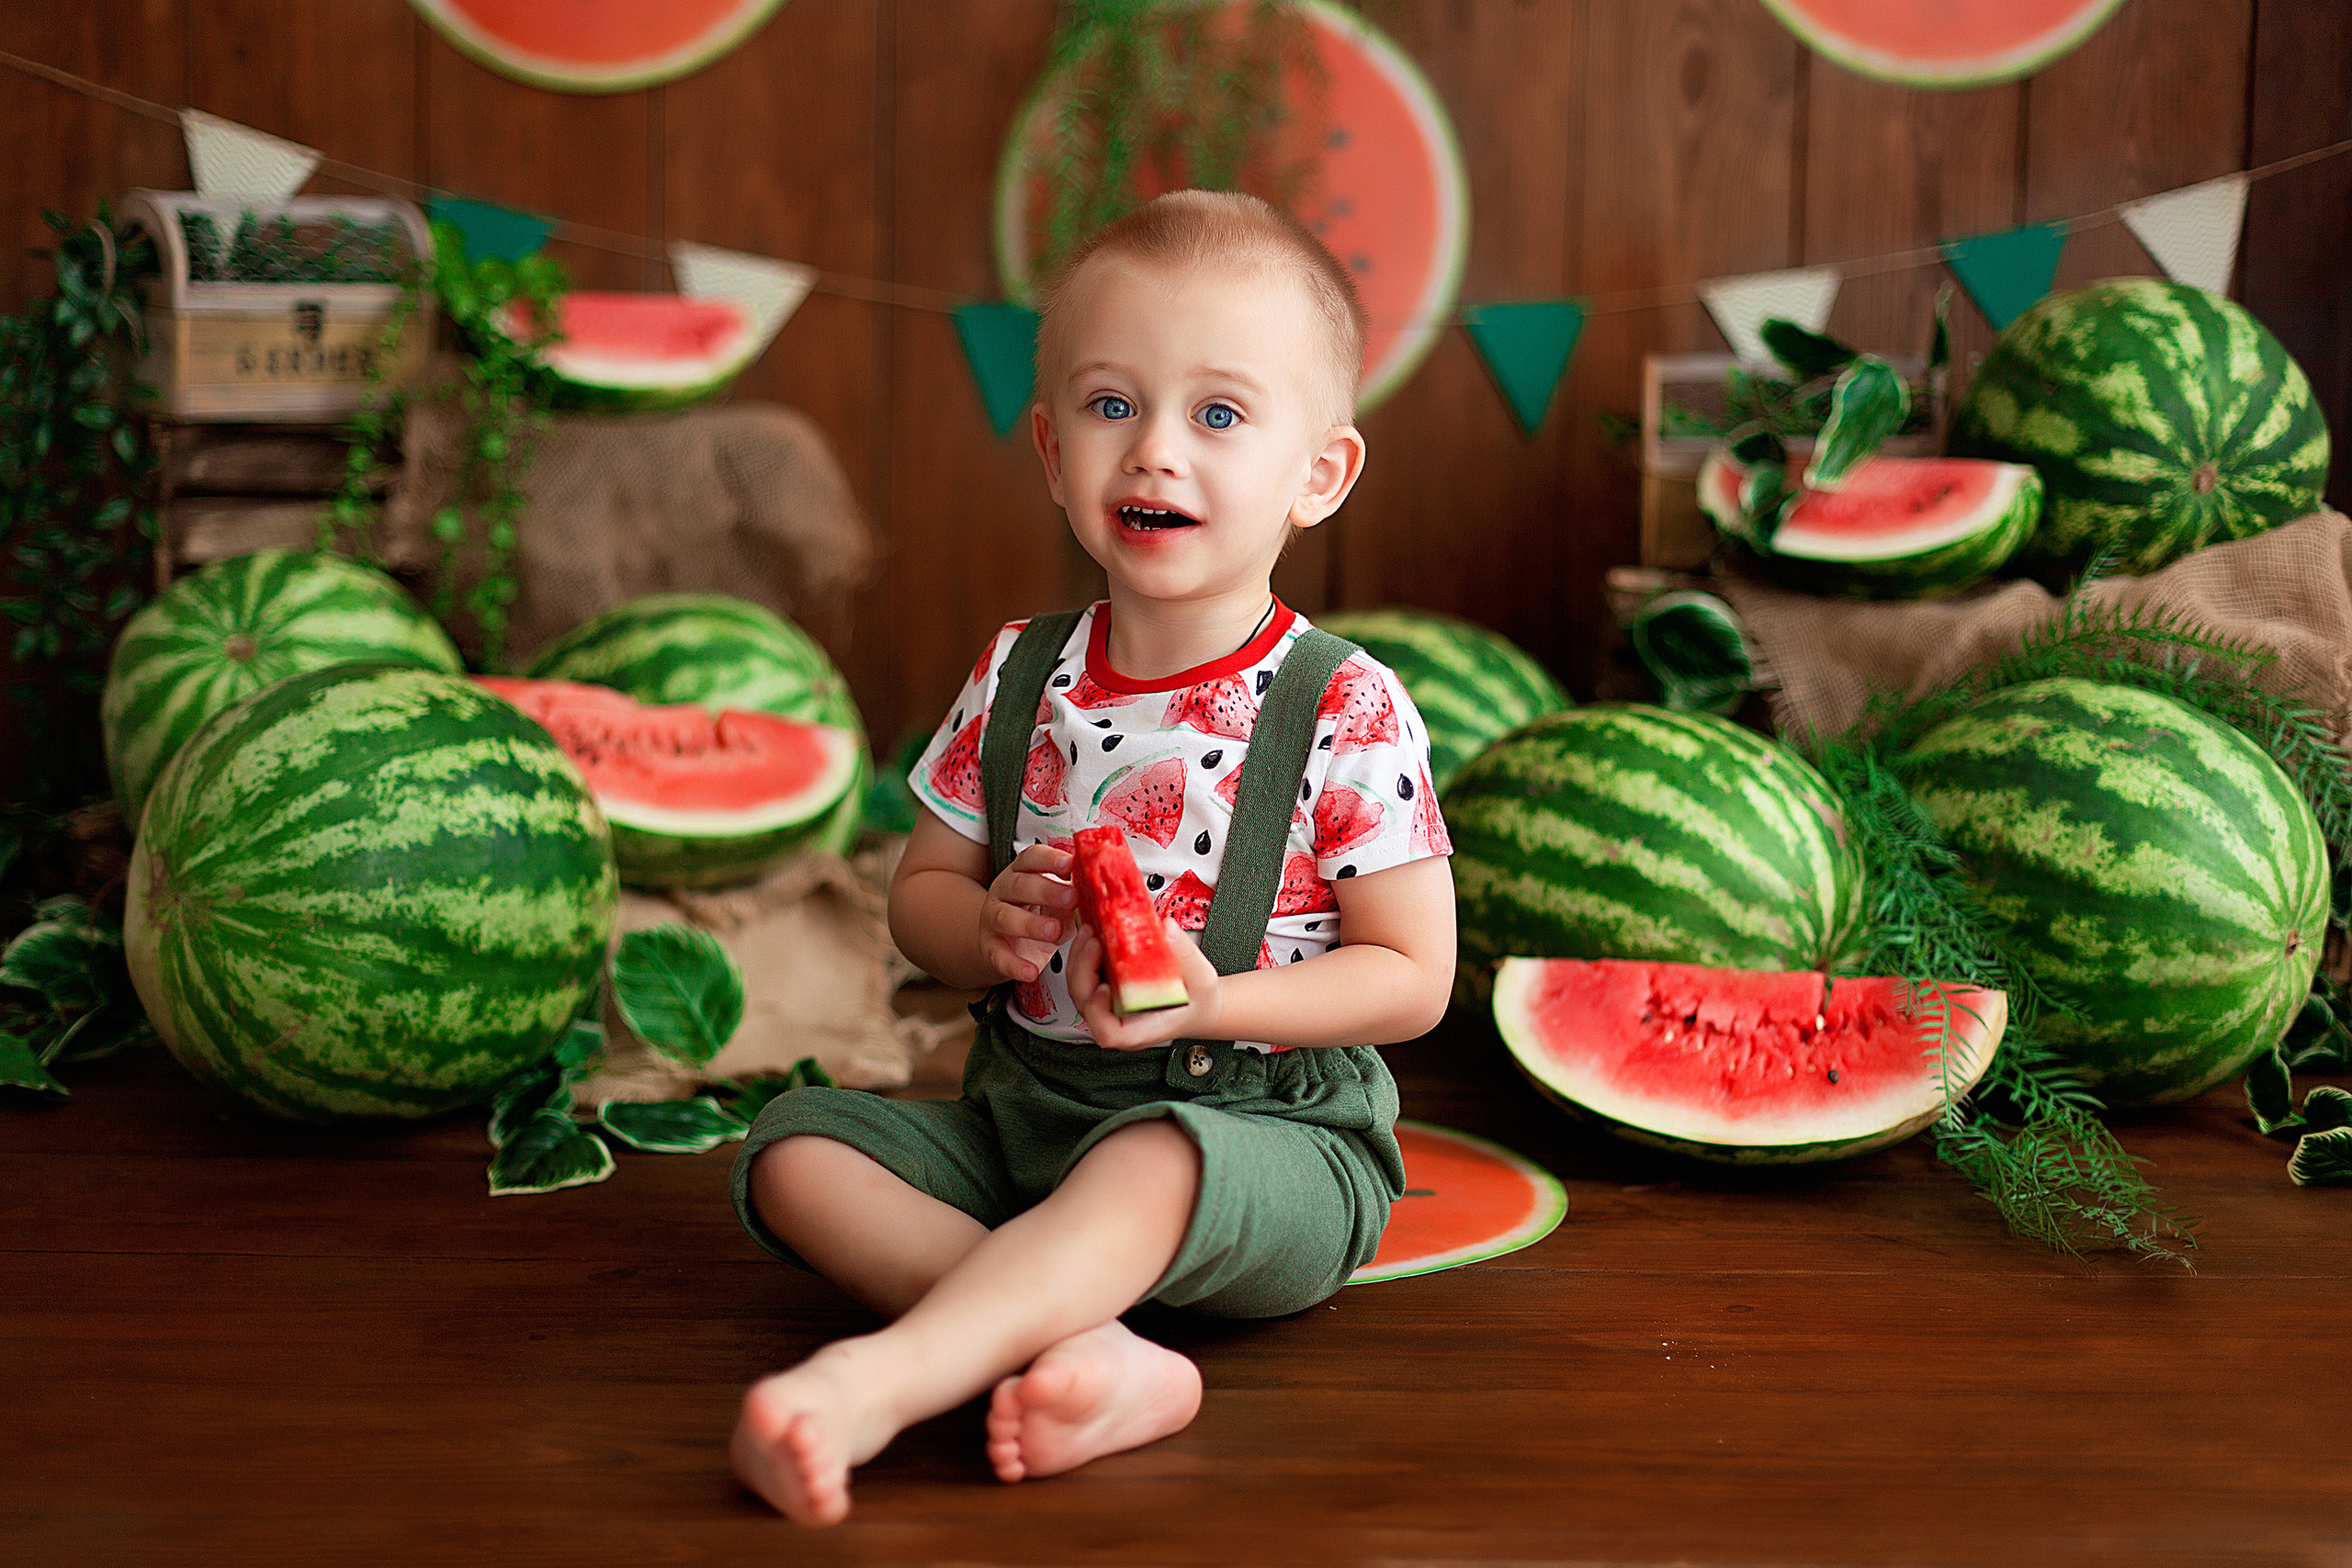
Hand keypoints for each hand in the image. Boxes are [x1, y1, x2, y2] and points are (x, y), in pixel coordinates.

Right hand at [978, 843, 1077, 983]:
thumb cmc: (1041, 917)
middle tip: (1073, 898)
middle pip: (1020, 885)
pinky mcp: (989, 946)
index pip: (1031, 858)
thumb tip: (1106, 896)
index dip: (1050, 859)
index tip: (1070, 864)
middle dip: (1047, 890)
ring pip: (1005, 916)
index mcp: (1022, 873)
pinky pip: (997, 954)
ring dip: (1030, 924)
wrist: (1009, 946)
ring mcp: (992, 918)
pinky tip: (1030, 971)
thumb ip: (1076, 898)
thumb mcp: (1060, 904)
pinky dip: (1013, 964)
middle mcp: (1003, 891)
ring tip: (1054, 931)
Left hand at [1067, 917, 1223, 1050]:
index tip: (1104, 987)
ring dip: (1079, 960)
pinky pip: (1086, 977)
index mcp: (1140, 1029)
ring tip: (1091, 933)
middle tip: (1094, 943)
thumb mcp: (1201, 978)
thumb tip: (1167, 928)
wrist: (1197, 1003)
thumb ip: (1185, 954)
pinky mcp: (1106, 989)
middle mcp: (1119, 1021)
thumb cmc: (1197, 1001)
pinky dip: (1085, 955)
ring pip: (1080, 989)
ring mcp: (1109, 1006)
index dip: (1098, 1012)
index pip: (1108, 1033)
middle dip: (1083, 971)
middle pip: (1085, 1005)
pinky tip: (1094, 935)